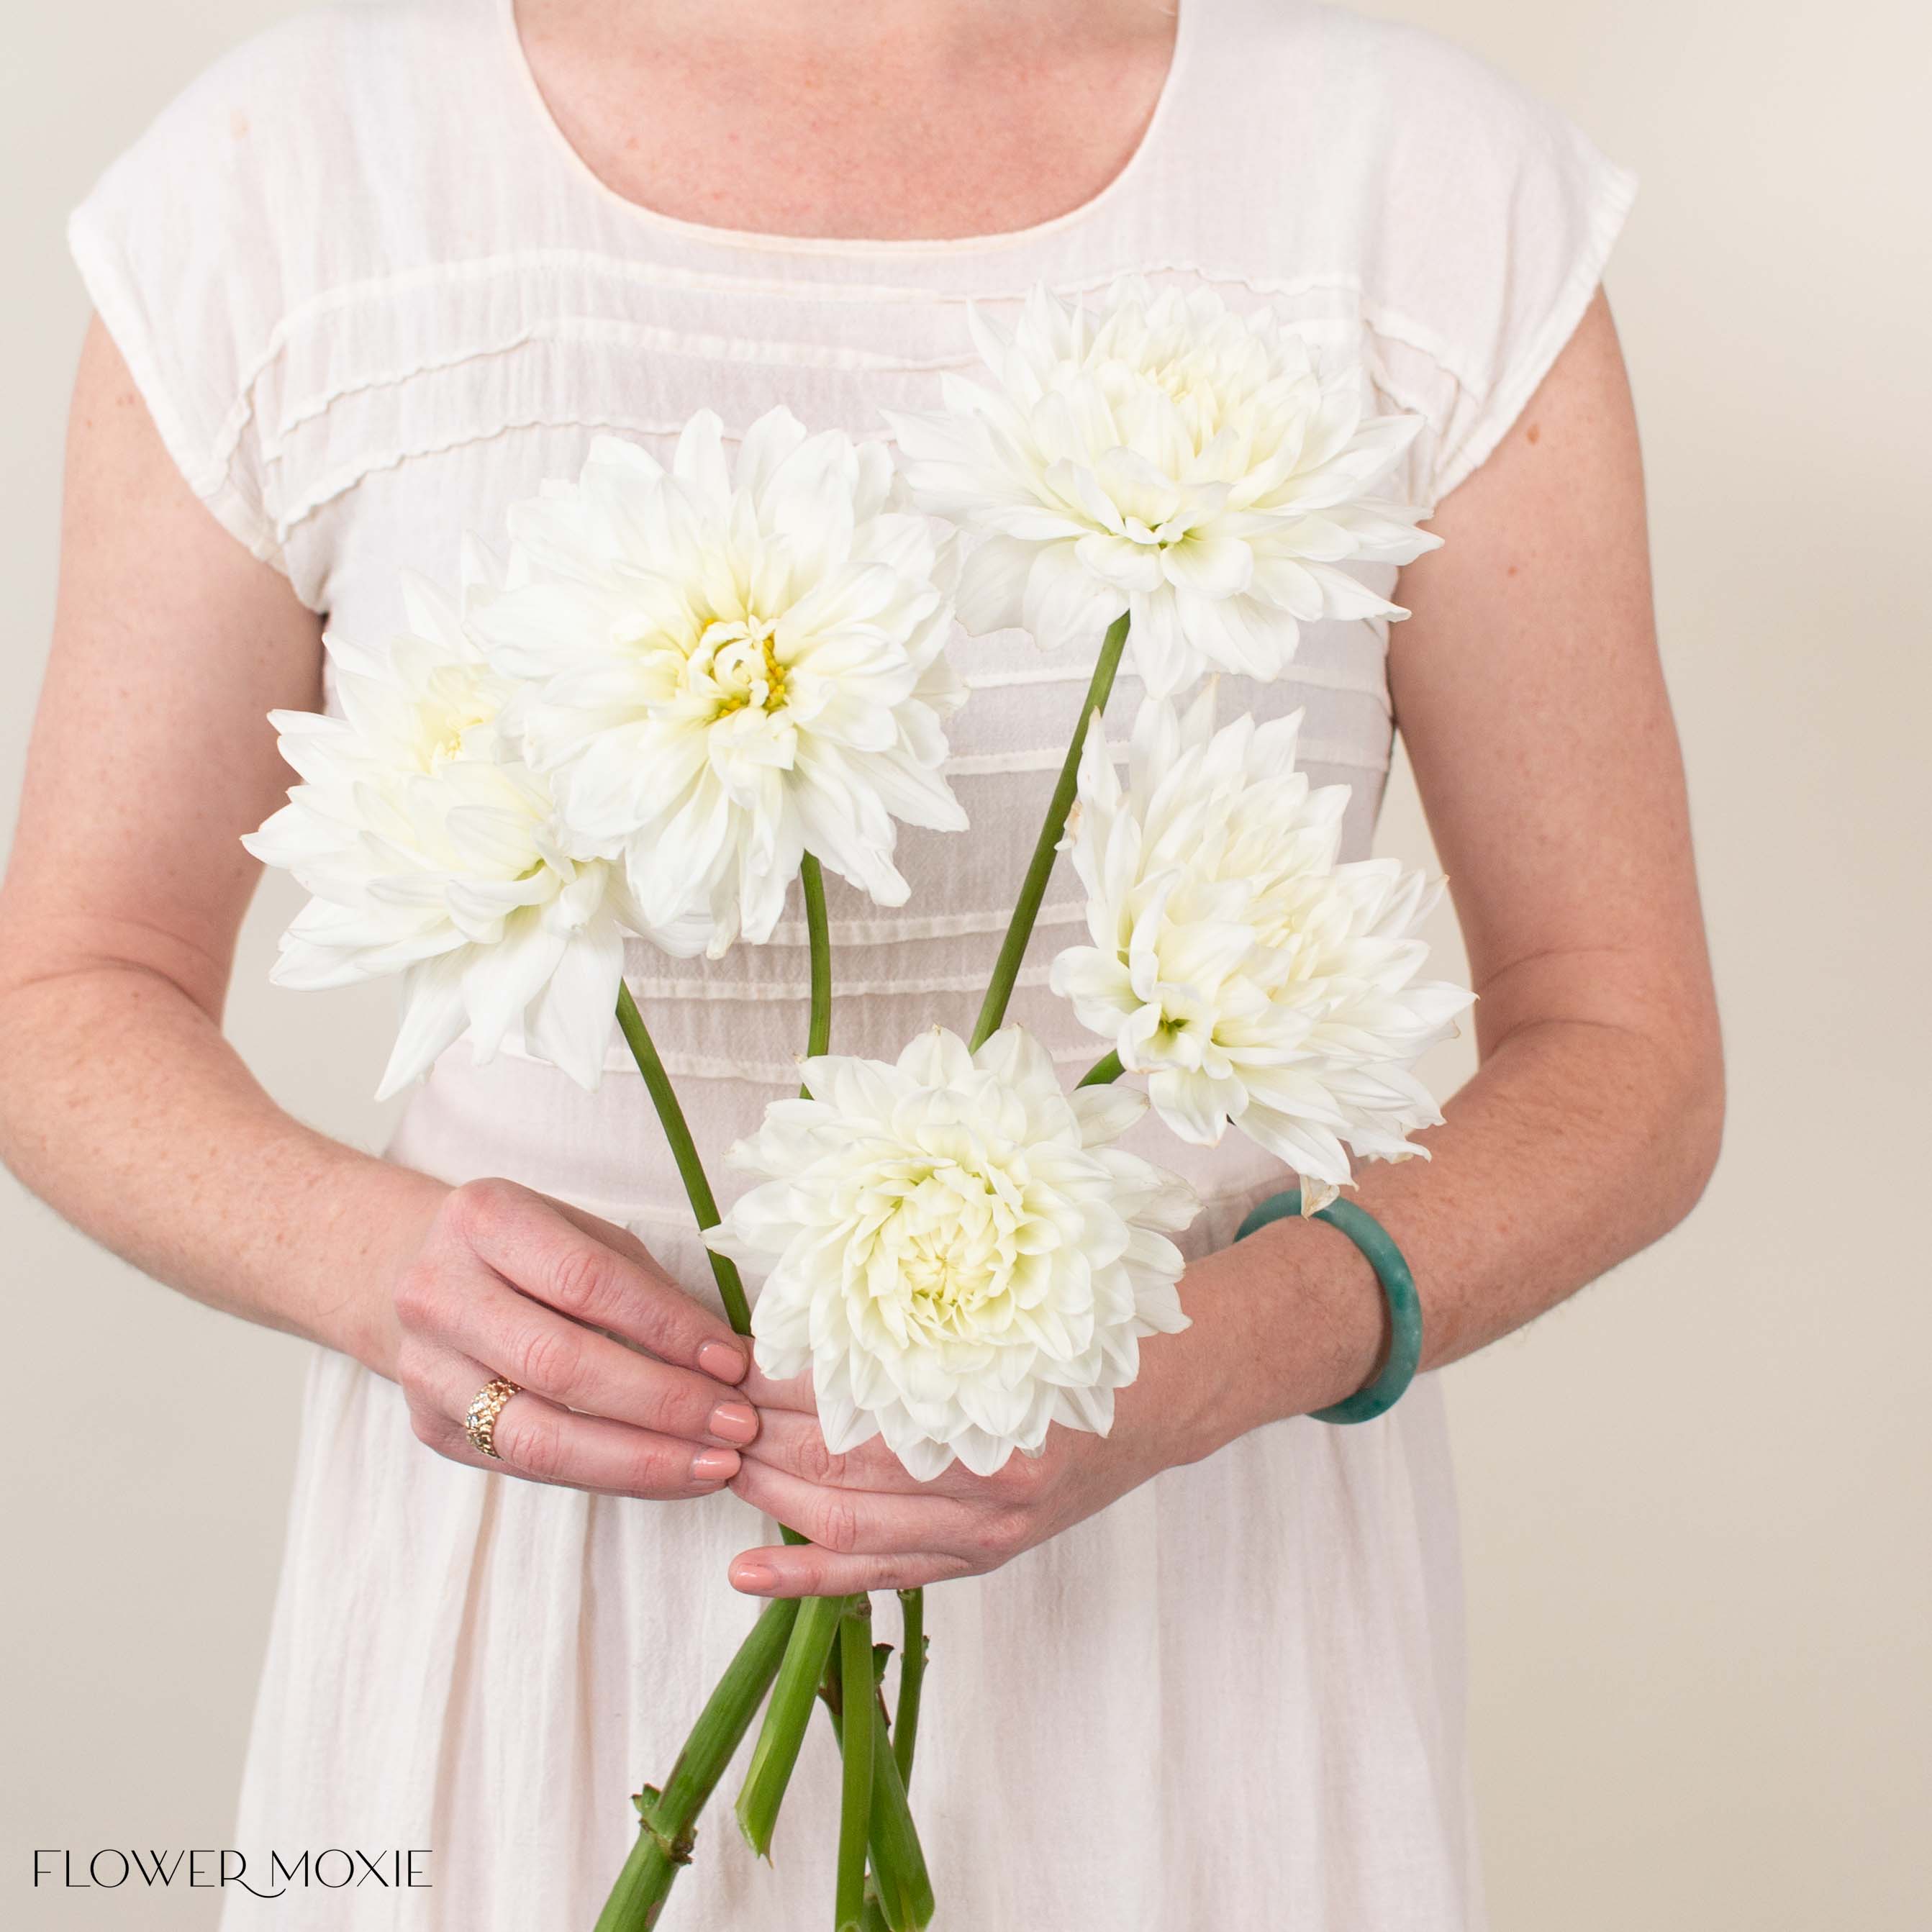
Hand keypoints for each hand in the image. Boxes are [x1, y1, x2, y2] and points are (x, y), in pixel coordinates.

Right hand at [395, 1178, 760, 1497]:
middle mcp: (439, 1293)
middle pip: (560, 1363)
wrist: (418, 1275)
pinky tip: (669, 1475)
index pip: (587, 1281)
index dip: (667, 1327)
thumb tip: (731, 1362)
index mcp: (485, 1219)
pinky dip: (610, 1476)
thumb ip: (648, 1291)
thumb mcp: (586, 1237)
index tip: (733, 1362)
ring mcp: (426, 1367)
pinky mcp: (432, 1428)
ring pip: (539, 1435)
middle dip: (663, 1402)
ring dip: (640, 1459)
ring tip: (714, 1466)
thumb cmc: (531, 1252)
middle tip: (737, 1424)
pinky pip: (530, 1468)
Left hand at [722, 1327, 1228, 1597]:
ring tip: (718, 1459)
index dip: (783, 1381)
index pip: (857, 1397)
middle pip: (842, 1462)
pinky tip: (748, 1570)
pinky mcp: (982, 1558)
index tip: (734, 1356)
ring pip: (849, 1522)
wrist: (1161, 1398)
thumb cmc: (1075, 1338)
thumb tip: (803, 1306)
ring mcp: (987, 1528)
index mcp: (993, 1397)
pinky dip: (809, 1577)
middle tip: (710, 1406)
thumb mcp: (1003, 1308)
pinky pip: (882, 1575)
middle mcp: (990, 1475)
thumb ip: (914, 1319)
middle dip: (761, 1434)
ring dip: (771, 1492)